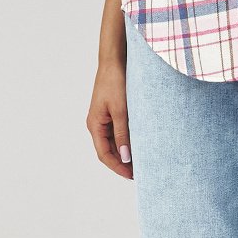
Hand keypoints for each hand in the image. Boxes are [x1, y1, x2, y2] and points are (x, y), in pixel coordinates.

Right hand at [87, 58, 134, 178]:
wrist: (114, 61)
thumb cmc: (115, 82)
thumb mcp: (121, 110)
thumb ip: (123, 134)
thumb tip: (125, 157)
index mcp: (95, 125)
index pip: (104, 154)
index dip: (118, 167)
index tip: (132, 176)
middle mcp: (97, 124)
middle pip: (109, 151)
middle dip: (123, 163)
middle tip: (141, 172)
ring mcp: (104, 118)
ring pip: (114, 142)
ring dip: (126, 152)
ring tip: (142, 161)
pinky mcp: (112, 112)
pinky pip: (118, 132)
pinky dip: (128, 140)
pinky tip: (140, 144)